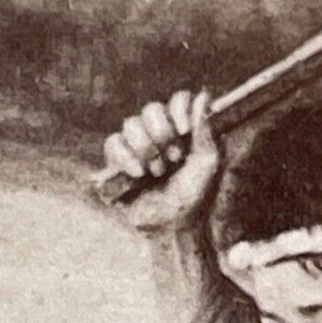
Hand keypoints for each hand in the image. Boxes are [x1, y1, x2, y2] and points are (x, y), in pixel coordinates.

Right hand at [104, 90, 220, 232]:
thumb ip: (206, 131)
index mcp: (182, 130)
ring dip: (146, 148)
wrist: (173, 226)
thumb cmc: (194, 197)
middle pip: (151, 109)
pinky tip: (138, 174)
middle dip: (163, 134)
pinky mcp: (116, 163)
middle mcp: (158, 134)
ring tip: (157, 172)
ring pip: (130, 124)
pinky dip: (125, 157)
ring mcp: (135, 147)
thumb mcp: (209, 165)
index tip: (185, 130)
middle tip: (174, 159)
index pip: (177, 101)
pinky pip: (112, 144)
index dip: (179, 109)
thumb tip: (204, 96)